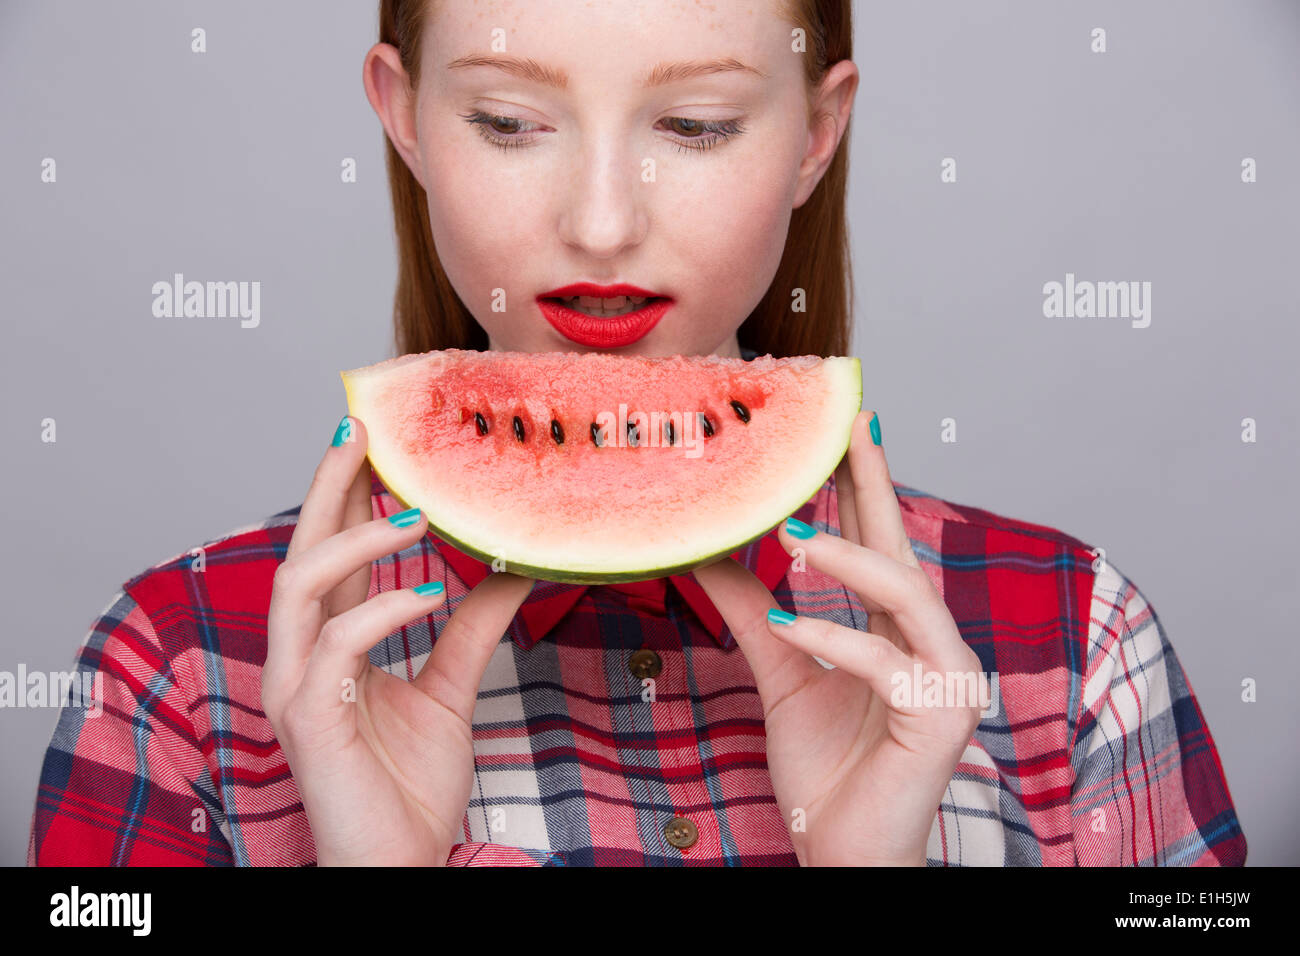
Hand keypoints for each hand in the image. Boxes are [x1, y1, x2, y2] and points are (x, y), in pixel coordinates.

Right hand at [262, 415, 534, 865]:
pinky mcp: (309, 720)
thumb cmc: (408, 785)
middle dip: (328, 484)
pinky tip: (431, 592)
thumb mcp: (450, 689)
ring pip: (301, 585)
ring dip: (356, 538)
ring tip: (415, 510)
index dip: (346, 494)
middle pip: (301, 549)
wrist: (401, 864)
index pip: (331, 552)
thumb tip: (513, 570)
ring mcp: (298, 686)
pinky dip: (385, 610)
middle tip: (363, 428)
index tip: (375, 438)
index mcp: (332, 644)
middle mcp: (303, 656)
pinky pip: (339, 645)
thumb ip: (470, 629)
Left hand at [691, 410, 983, 865]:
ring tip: (791, 532)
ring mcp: (949, 679)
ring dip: (848, 558)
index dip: (861, 485)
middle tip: (849, 421)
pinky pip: (883, 662)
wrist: (840, 851)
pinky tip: (787, 624)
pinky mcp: (942, 716)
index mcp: (902, 631)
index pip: (880, 543)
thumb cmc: (826, 770)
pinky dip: (831, 640)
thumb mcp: (782, 674)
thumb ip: (754, 614)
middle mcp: (935, 644)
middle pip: (903, 547)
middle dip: (875, 481)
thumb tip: (710, 552)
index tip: (841, 426)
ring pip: (904, 594)